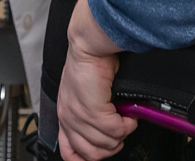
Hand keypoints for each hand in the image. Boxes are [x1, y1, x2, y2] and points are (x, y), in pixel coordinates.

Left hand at [58, 0, 135, 160]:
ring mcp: (79, 116)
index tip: (103, 150)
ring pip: (106, 144)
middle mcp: (69, 118)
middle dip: (111, 146)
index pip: (70, 153)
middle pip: (91, 155)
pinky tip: (128, 114)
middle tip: (120, 132)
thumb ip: (90, 114)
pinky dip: (127, 125)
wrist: (88, 44)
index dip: (87, 157)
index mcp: (65, 115)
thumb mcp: (83, 93)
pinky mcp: (92, 110)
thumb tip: (109, 130)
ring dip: (121, 134)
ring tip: (125, 119)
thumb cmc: (89, 62)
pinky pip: (115, 130)